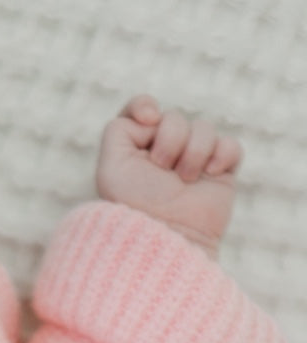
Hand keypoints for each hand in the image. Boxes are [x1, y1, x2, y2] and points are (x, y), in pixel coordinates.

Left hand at [95, 96, 242, 257]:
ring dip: (193, 152)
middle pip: (173, 118)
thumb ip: (120, 128)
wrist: (167, 237)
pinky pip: (230, 144)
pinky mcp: (220, 172)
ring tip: (184, 180)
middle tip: (162, 169)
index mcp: (134, 151)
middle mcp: (164, 154)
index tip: (148, 118)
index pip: (141, 110)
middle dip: (168, 138)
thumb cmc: (135, 207)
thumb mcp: (111, 167)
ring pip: (203, 127)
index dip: (144, 105)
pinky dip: (222, 155)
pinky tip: (209, 175)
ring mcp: (194, 161)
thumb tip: (152, 116)